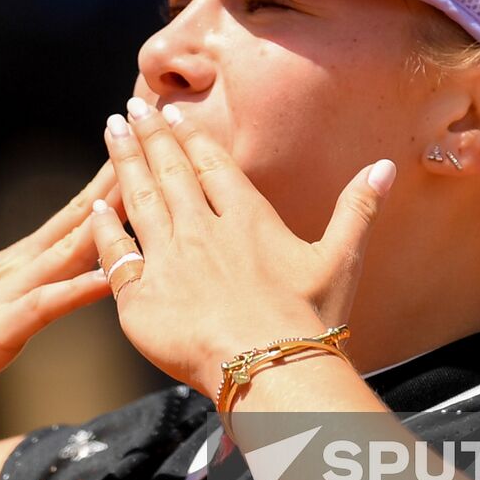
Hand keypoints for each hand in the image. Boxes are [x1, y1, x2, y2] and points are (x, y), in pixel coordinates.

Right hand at [0, 162, 124, 434]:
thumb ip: (26, 299)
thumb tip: (59, 287)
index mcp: (17, 266)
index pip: (75, 215)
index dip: (113, 182)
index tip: (147, 149)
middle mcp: (14, 270)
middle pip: (80, 217)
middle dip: (121, 178)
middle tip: (157, 138)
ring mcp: (4, 297)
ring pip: (67, 250)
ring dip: (108, 217)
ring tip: (144, 184)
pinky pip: (44, 307)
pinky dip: (79, 289)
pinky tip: (109, 277)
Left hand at [89, 98, 396, 399]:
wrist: (270, 370)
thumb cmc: (309, 321)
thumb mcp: (340, 261)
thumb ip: (357, 209)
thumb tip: (385, 165)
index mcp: (247, 218)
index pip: (210, 165)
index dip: (189, 136)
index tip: (169, 112)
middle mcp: (202, 231)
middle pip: (169, 172)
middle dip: (149, 136)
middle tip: (130, 108)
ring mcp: (169, 261)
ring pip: (139, 200)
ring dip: (123, 164)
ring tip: (111, 132)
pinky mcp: (142, 299)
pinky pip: (117, 257)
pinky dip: (104, 230)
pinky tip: (94, 209)